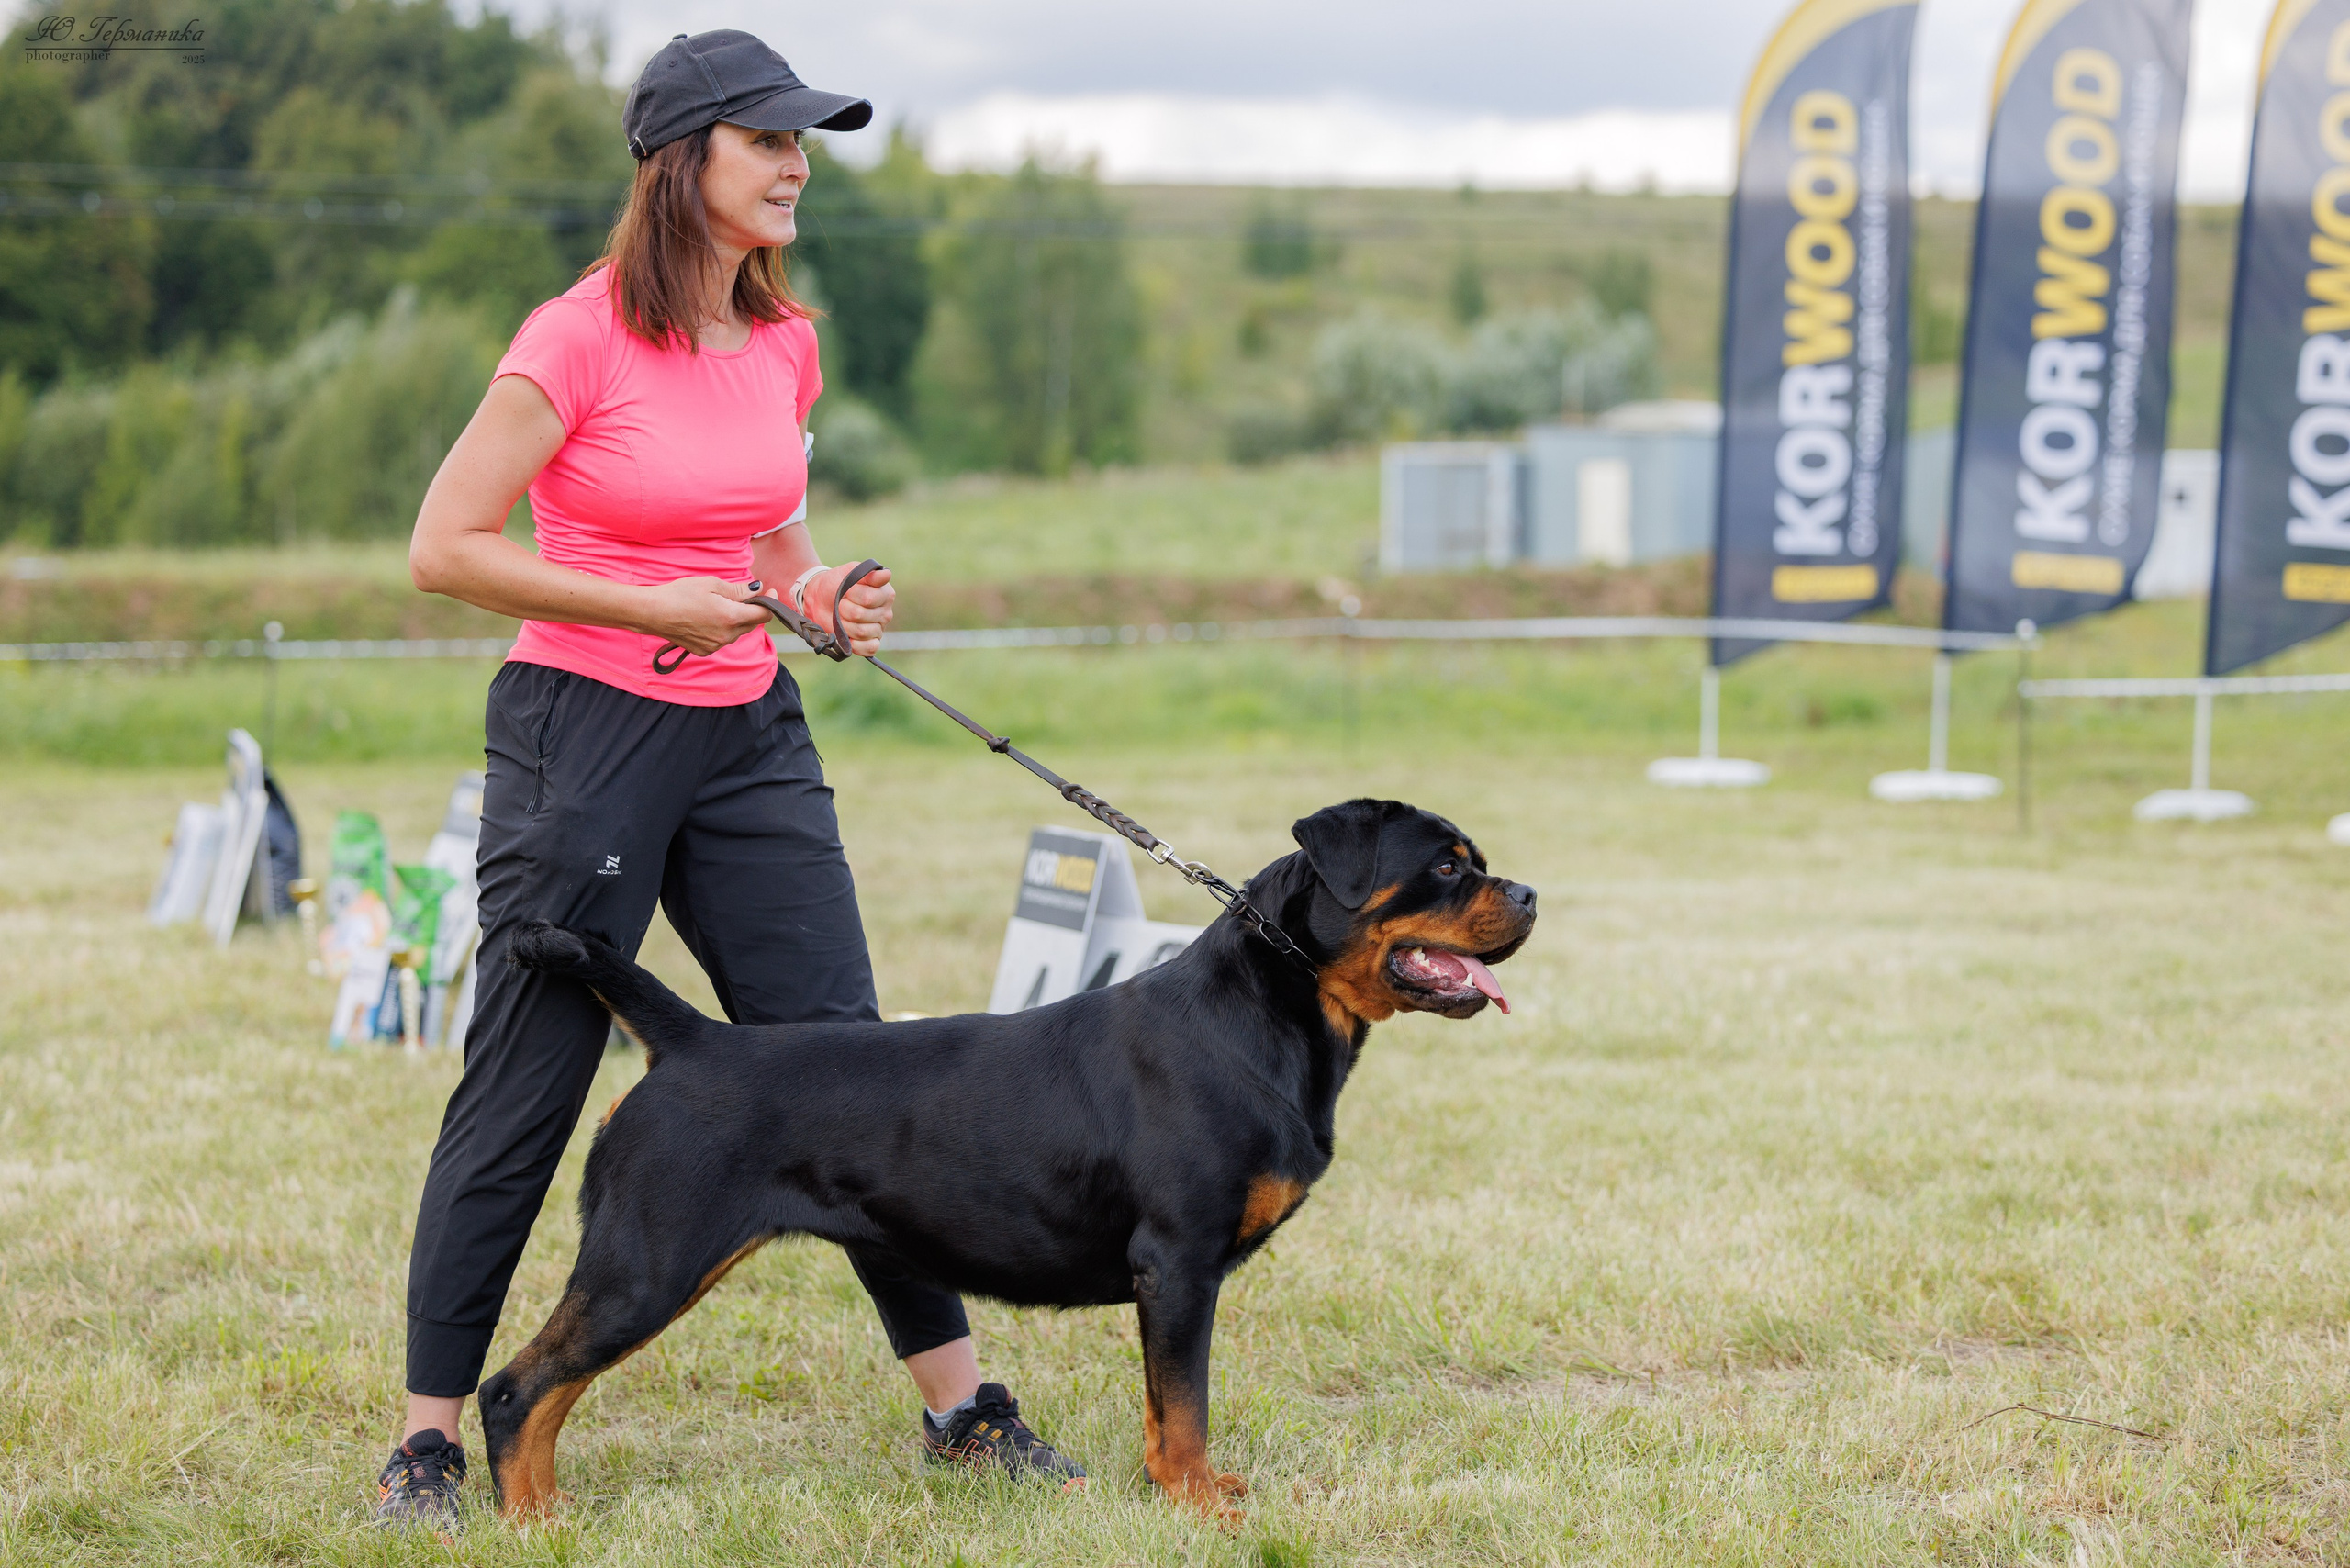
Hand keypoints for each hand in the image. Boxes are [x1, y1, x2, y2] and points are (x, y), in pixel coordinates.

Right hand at [639, 576, 771, 656]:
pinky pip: (722, 640)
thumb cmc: (680, 594)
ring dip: (736, 620)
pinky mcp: (705, 651)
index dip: (769, 602)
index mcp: (731, 618)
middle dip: (752, 610)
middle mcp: (726, 636)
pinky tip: (707, 619)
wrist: (653, 613)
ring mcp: (715, 646)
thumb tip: (758, 590)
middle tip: (741, 596)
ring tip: (719, 606)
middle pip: (751, 624)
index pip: (763, 615)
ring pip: (737, 632)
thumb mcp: (711, 584)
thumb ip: (738, 590)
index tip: (769, 592)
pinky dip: (722, 629)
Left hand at [806, 563, 893, 656]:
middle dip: (844, 609)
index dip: (852, 595)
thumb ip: (868, 573)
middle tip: (841, 604)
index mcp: (885, 593)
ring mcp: (879, 629)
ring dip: (844, 625)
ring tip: (841, 617)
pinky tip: (848, 637)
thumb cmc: (837, 583)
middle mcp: (886, 612)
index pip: (868, 599)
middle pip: (861, 616)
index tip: (847, 590)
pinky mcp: (871, 643)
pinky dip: (855, 645)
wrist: (820, 599)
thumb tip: (886, 574)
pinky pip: (870, 649)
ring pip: (861, 632)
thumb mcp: (850, 571)